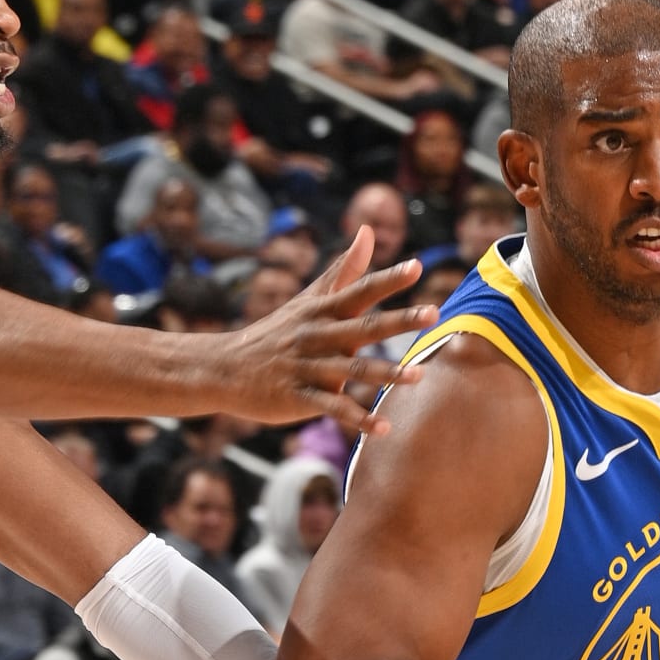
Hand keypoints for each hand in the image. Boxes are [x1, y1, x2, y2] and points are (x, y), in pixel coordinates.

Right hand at [205, 228, 432, 426]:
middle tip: (433, 313)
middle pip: (364, 326)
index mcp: (323, 311)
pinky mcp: (300, 397)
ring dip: (387, 373)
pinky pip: (334, 408)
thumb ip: (344, 269)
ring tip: (418, 376)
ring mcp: (310, 367)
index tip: (417, 267)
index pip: (360, 290)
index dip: (388, 279)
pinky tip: (384, 429)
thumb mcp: (309, 299)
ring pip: (354, 369)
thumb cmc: (277, 331)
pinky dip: (358, 420)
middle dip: (399, 320)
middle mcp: (319, 335)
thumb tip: (366, 230)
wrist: (226, 368)